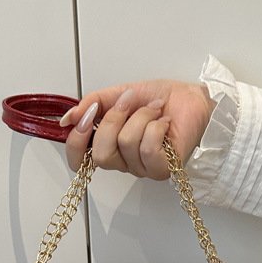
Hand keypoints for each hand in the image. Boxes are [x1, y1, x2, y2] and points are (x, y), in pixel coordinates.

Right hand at [59, 80, 215, 179]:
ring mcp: (142, 168)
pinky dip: (155, 127)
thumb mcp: (119, 93)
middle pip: (101, 155)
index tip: (81, 119)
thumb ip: (93, 104)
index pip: (80, 160)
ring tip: (154, 110)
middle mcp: (123, 161)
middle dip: (112, 121)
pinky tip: (163, 122)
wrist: (192, 98)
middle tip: (129, 102)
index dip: (76, 142)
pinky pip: (148, 150)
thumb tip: (69, 118)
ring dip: (140, 117)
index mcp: (109, 145)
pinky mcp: (162, 168)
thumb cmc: (161, 99)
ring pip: (126, 145)